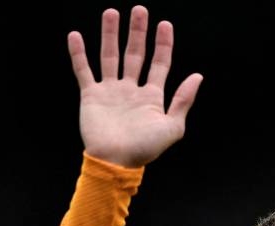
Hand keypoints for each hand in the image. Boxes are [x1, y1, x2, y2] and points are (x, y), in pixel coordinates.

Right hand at [68, 6, 202, 167]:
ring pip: (110, 56)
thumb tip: (198, 76)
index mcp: (152, 97)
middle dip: (137, 32)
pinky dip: (79, 54)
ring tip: (111, 13)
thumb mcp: (172, 127)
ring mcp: (110, 92)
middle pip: (135, 54)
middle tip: (139, 10)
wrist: (115, 162)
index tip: (165, 24)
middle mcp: (131, 90)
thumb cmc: (145, 149)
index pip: (159, 64)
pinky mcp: (91, 96)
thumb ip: (183, 100)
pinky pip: (83, 70)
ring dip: (110, 35)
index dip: (163, 44)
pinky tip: (76, 35)